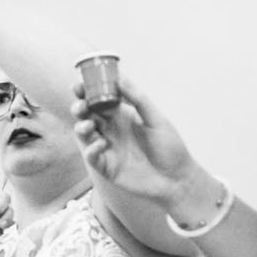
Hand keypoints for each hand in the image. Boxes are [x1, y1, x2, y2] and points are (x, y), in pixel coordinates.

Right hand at [71, 71, 200, 207]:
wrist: (177, 179)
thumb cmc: (170, 148)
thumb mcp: (156, 119)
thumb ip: (138, 99)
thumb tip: (120, 78)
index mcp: (121, 116)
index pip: (98, 100)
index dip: (86, 92)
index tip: (79, 85)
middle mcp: (111, 131)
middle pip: (87, 116)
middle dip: (79, 108)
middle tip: (80, 105)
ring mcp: (107, 149)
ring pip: (84, 135)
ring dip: (81, 127)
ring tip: (88, 125)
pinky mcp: (106, 167)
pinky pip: (91, 156)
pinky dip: (91, 149)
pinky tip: (101, 144)